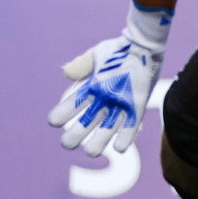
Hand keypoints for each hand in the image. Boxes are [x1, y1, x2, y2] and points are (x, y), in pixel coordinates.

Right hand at [47, 2, 171, 156]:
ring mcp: (122, 103)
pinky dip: (127, 136)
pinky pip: (132, 123)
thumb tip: (66, 73)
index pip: (75, 103)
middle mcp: (106, 99)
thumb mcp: (98, 55)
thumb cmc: (120, 50)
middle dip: (77, 133)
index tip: (53, 122)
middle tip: (67, 143)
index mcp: (93, 87)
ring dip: (100, 140)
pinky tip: (119, 148)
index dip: (63, 112)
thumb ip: (82, 64)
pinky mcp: (138, 104)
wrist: (144, 46)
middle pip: (89, 120)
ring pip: (109, 126)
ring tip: (90, 152)